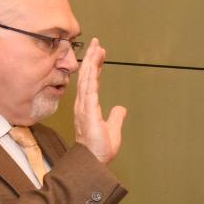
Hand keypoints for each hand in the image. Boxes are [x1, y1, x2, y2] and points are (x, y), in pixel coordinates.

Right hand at [73, 38, 127, 164]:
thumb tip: (121, 108)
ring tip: (96, 47)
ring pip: (86, 78)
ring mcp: (84, 107)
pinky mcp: (88, 110)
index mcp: (87, 107)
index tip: (99, 54)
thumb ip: (116, 117)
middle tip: (96, 43)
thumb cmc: (99, 149)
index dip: (94, 67)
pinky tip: (94, 63)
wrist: (93, 161)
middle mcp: (83, 104)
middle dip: (91, 58)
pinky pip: (89, 88)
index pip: (91, 83)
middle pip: (86, 76)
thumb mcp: (112, 129)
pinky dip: (91, 74)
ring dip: (91, 62)